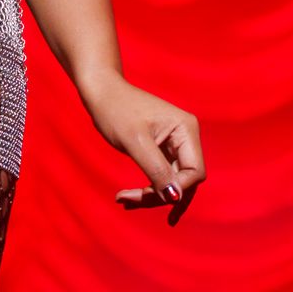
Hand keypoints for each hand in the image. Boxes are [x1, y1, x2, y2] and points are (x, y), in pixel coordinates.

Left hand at [78, 71, 204, 224]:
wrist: (98, 91)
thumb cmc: (114, 109)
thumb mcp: (134, 141)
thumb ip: (157, 170)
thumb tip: (175, 198)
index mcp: (185, 129)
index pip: (194, 173)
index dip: (176, 189)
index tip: (146, 195)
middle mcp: (185, 136)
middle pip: (183, 180)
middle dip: (159, 195)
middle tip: (128, 200)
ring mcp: (174, 143)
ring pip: (171, 182)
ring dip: (151, 195)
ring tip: (124, 200)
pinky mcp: (162, 150)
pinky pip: (161, 176)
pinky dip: (147, 188)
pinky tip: (128, 197)